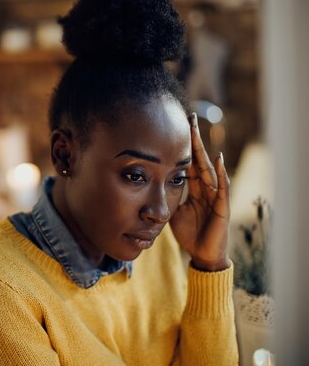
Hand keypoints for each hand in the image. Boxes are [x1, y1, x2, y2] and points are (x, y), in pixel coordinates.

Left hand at [169, 113, 230, 271]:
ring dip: (204, 149)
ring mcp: (215, 196)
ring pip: (209, 168)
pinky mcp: (222, 207)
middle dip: (194, 139)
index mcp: (194, 189)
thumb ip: (166, 197)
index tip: (176, 127)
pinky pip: (223, 187)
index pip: (187, 162)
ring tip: (198, 131)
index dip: (183, 146)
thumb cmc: (189, 233)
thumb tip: (149, 187)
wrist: (202, 254)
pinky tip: (218, 158)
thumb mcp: (172, 211)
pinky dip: (221, 172)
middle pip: (199, 159)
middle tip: (189, 117)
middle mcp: (205, 188)